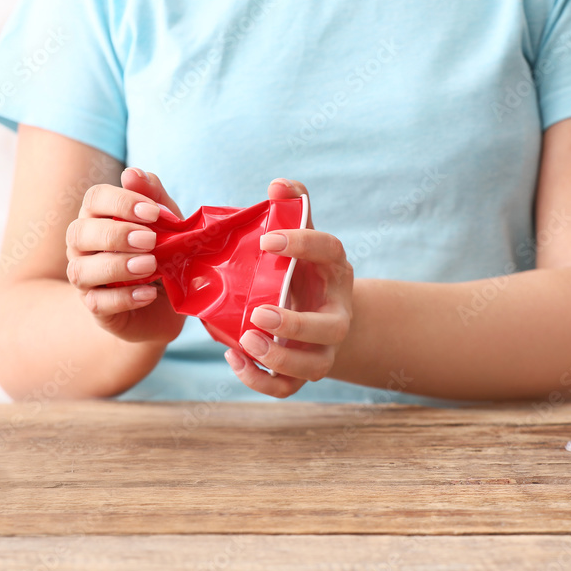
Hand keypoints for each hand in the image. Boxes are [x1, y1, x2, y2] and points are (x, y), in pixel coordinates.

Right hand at [65, 168, 185, 342]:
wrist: (168, 302)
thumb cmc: (163, 252)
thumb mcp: (167, 222)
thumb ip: (153, 197)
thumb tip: (132, 173)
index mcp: (98, 217)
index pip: (95, 199)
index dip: (121, 202)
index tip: (154, 212)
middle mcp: (83, 246)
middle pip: (80, 232)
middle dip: (116, 234)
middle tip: (151, 240)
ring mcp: (85, 278)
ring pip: (82, 270)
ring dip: (117, 265)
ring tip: (150, 265)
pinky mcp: (97, 308)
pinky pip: (98, 303)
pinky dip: (124, 298)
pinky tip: (148, 293)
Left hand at [224, 179, 353, 397]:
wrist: (318, 308)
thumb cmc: (300, 268)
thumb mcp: (300, 237)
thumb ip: (291, 209)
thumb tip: (278, 184)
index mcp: (335, 270)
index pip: (330, 252)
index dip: (302, 243)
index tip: (267, 239)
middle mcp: (336, 313)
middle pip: (330, 328)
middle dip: (296, 325)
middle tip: (258, 313)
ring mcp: (323, 347)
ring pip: (313, 367)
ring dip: (280, 358)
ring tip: (245, 342)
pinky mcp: (303, 370)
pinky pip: (287, 387)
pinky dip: (260, 380)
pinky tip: (234, 358)